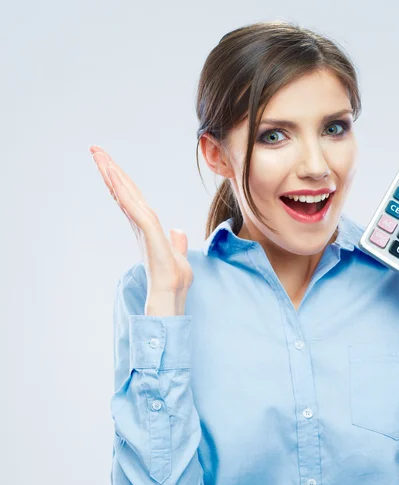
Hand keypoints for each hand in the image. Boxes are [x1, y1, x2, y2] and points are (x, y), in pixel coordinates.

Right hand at [90, 145, 192, 312]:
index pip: (132, 198)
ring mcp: (142, 229)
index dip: (121, 181)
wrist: (172, 297)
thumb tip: (178, 231)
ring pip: (125, 195)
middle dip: (110, 170)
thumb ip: (177, 242)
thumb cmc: (174, 280)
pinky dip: (123, 191)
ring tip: (98, 155)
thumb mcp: (179, 255)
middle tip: (95, 150)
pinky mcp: (147, 234)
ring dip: (112, 174)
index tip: (109, 163)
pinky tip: (113, 176)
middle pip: (124, 192)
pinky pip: (134, 207)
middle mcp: (141, 226)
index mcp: (147, 227)